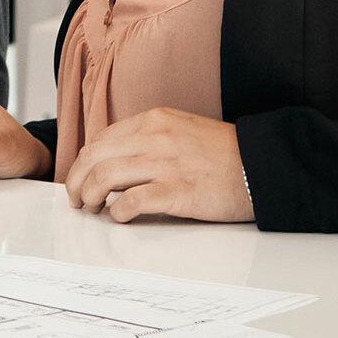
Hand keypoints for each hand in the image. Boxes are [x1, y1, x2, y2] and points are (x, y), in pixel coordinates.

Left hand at [64, 107, 253, 223]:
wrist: (262, 165)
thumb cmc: (224, 153)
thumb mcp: (181, 129)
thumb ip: (149, 138)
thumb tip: (117, 160)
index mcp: (154, 120)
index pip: (101, 139)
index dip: (84, 161)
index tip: (80, 176)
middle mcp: (155, 137)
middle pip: (95, 157)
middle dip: (76, 180)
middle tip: (76, 198)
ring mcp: (165, 164)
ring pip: (105, 177)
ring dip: (89, 196)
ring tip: (91, 209)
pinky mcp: (177, 191)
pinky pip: (131, 200)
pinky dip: (116, 211)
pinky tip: (118, 217)